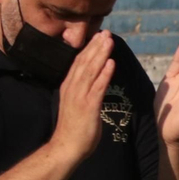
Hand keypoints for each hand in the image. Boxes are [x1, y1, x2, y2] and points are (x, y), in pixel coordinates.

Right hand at [50, 31, 115, 162]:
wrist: (66, 147)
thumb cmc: (75, 129)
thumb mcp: (79, 105)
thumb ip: (85, 92)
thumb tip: (94, 83)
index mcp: (70, 87)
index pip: (79, 63)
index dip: (90, 49)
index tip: (99, 36)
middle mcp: (73, 88)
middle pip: (84, 62)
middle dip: (96, 46)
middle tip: (106, 32)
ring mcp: (79, 96)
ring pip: (90, 70)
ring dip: (100, 54)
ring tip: (109, 40)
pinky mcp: (88, 106)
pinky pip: (97, 87)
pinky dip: (104, 74)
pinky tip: (111, 63)